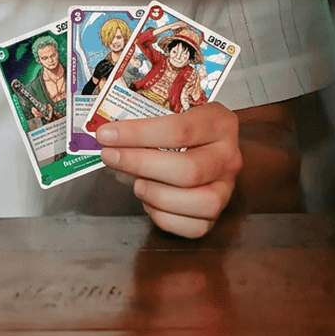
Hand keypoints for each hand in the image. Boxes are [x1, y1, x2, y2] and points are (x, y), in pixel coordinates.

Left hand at [96, 102, 241, 238]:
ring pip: (198, 202)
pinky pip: (194, 227)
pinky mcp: (217, 215)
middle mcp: (228, 157)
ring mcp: (226, 188)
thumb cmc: (183, 125)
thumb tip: (106, 135)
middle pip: (187, 169)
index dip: (139, 134)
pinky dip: (165, 217)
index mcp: (219, 123)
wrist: (207, 143)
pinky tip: (148, 201)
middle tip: (110, 157)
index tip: (106, 134)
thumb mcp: (170, 108)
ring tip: (134, 182)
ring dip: (156, 194)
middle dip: (141, 164)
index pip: (180, 129)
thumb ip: (145, 116)